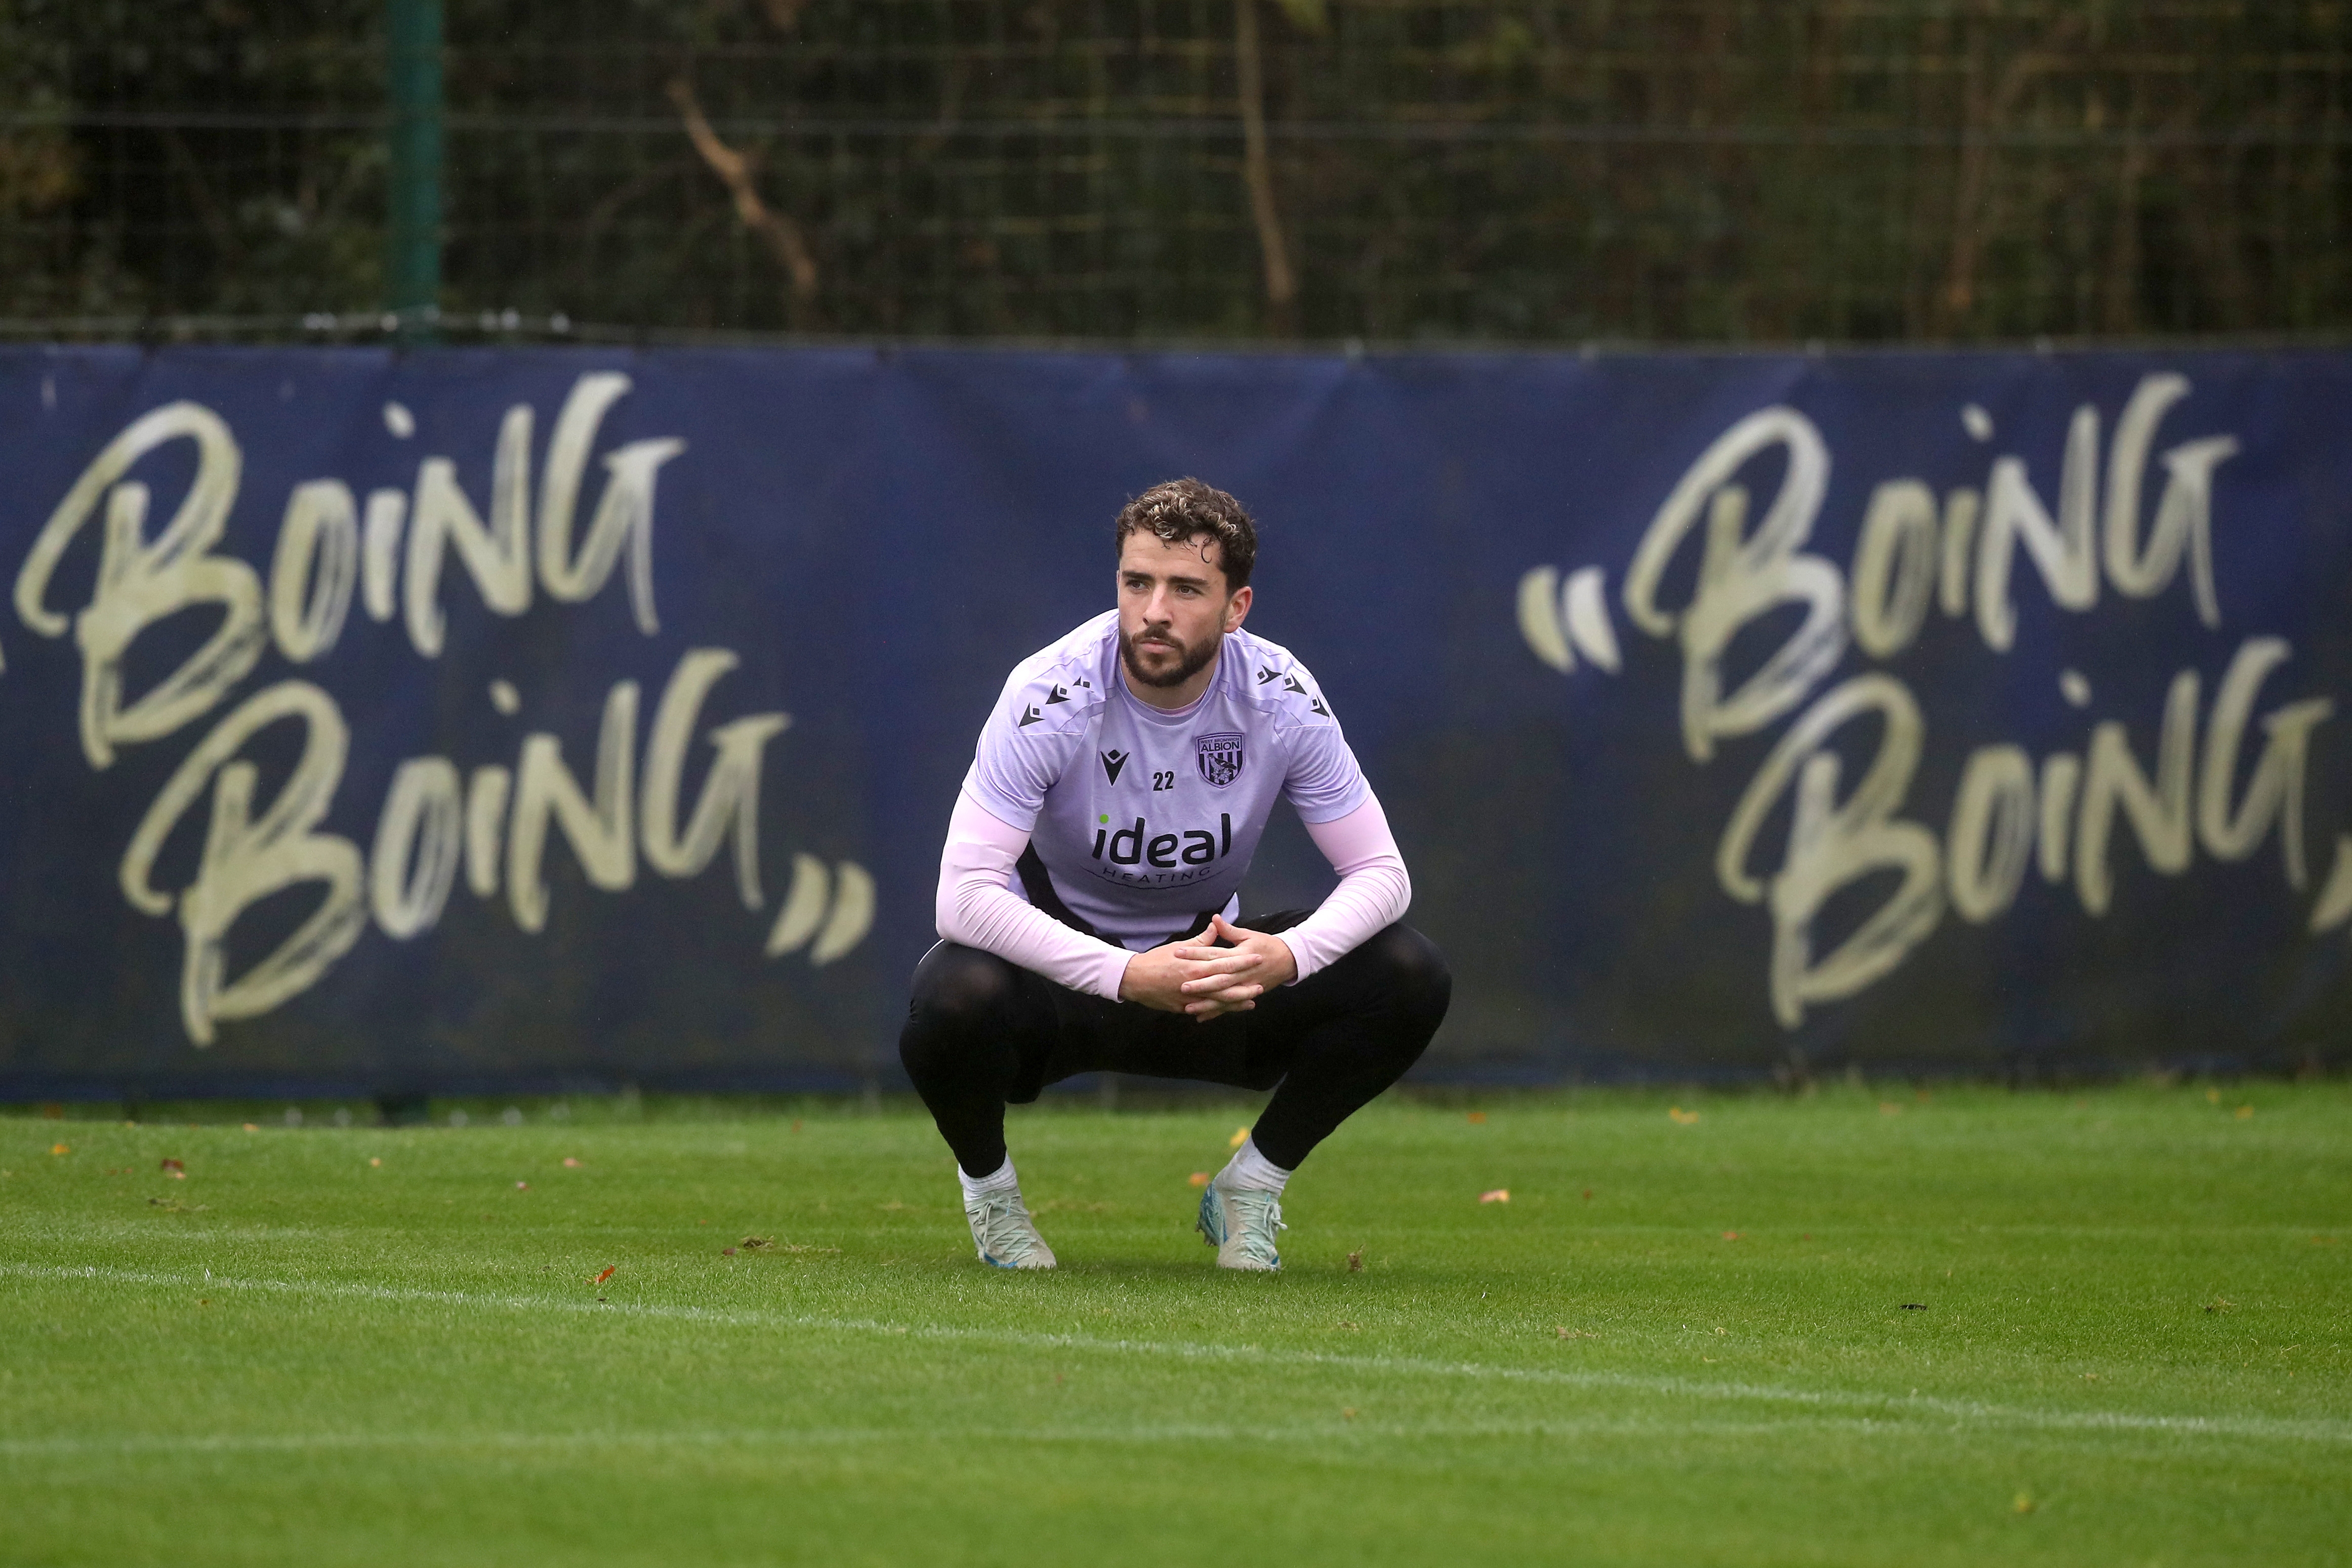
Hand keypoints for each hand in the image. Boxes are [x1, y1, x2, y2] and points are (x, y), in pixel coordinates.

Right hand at [1118, 914, 1295, 1021]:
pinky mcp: (1183, 1008)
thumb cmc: (1157, 960)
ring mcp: (1190, 998)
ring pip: (1218, 1002)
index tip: (1258, 958)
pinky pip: (1203, 1011)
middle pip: (1226, 985)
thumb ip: (1201, 941)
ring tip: (1251, 1002)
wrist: (1135, 978)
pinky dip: (1216, 1012)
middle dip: (1245, 986)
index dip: (1243, 961)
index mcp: (1196, 964)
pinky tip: (1227, 1011)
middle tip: (1261, 985)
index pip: (1225, 962)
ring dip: (1236, 1003)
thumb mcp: (1179, 946)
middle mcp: (1196, 982)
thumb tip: (1215, 927)